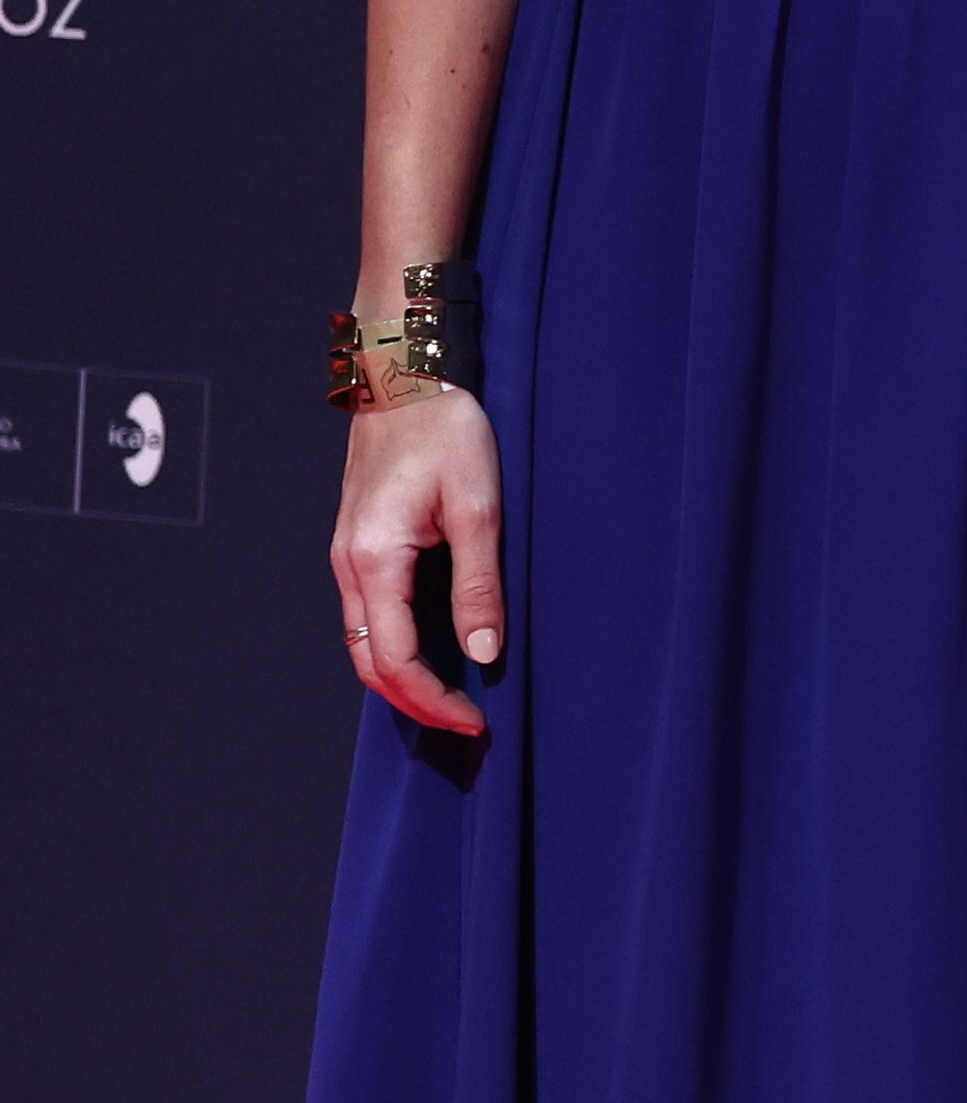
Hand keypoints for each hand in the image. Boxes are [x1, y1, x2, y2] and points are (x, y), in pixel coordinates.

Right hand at [325, 383, 507, 733]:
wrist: (405, 377)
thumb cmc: (446, 432)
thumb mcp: (478, 508)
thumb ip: (477, 584)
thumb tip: (482, 653)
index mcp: (374, 561)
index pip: (394, 660)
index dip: (433, 700)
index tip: (475, 722)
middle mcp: (349, 566)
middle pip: (369, 661)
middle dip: (414, 701)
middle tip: (465, 724)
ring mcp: (348, 556)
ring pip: (365, 640)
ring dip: (403, 678)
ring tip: (454, 697)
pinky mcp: (359, 545)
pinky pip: (370, 614)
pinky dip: (396, 646)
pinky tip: (434, 651)